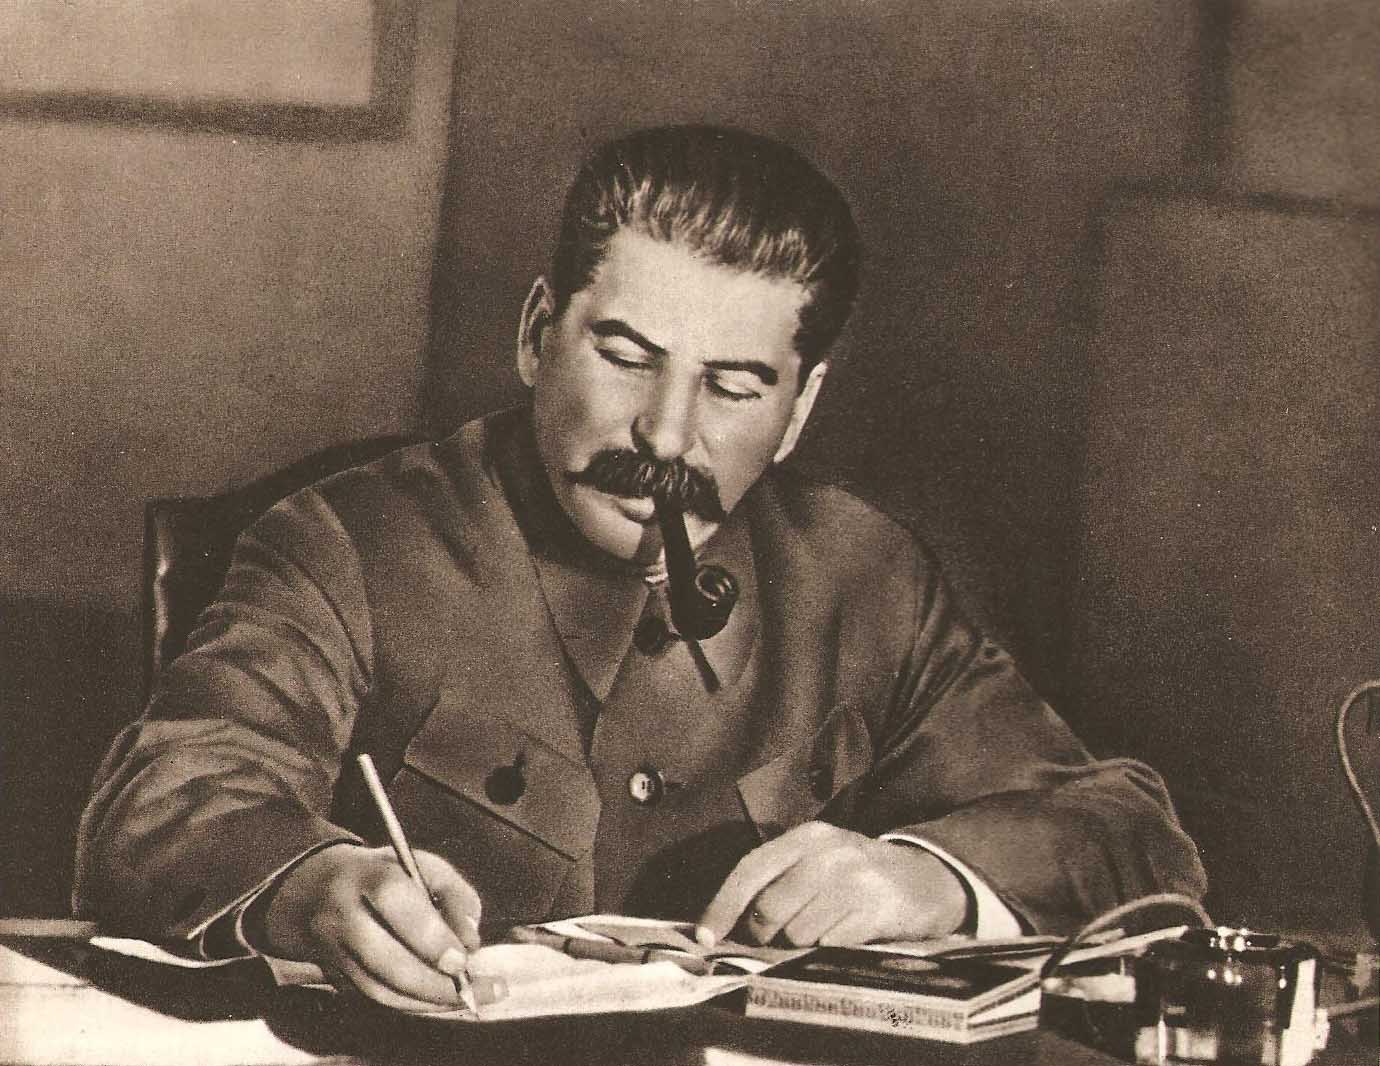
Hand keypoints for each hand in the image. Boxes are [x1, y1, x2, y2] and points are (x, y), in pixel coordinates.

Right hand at [251, 843, 503, 1011]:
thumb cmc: (384, 874)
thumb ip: (454, 894)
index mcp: (367, 875)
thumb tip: (471, 941)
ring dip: (427, 1001)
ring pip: (379, 989)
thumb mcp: (421, 865)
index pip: (395, 902)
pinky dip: (413, 1004)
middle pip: (384, 959)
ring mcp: (332, 951)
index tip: (462, 959)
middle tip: (471, 990)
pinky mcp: (333, 977)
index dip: (430, 936)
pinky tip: (442, 1001)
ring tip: (468, 1000)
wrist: (314, 890)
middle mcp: (342, 915)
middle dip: (433, 982)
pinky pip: (376, 999)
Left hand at [697, 822, 968, 946]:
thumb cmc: (857, 874)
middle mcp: (828, 853)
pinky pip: (829, 946)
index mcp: (807, 837)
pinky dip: (828, 949)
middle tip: (777, 939)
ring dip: (800, 944)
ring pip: (797, 934)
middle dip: (764, 934)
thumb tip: (724, 924)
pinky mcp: (875, 910)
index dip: (722, 906)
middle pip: (769, 909)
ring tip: (823, 929)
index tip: (705, 936)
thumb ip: (777, 880)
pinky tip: (843, 936)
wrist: (926, 878)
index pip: (750, 869)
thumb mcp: (818, 859)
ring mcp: (853, 881)